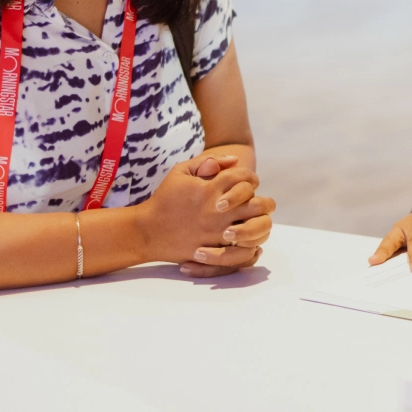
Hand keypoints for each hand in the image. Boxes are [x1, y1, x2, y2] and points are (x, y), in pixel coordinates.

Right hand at [135, 154, 272, 275]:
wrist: (147, 230)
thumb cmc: (164, 198)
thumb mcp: (181, 171)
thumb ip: (208, 161)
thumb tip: (234, 159)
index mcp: (211, 189)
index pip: (245, 179)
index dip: (251, 178)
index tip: (250, 183)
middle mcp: (218, 211)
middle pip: (258, 204)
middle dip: (264, 202)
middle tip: (261, 204)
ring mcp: (217, 232)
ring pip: (255, 229)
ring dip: (260, 224)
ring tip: (257, 222)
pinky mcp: (213, 250)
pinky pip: (242, 252)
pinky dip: (251, 247)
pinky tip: (250, 241)